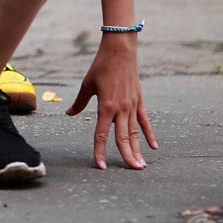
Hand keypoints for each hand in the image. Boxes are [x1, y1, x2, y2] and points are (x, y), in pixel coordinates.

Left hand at [67, 38, 156, 169]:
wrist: (119, 51)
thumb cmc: (101, 66)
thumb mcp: (87, 84)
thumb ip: (79, 102)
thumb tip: (69, 113)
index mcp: (105, 107)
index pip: (101, 134)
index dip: (100, 151)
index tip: (100, 166)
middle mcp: (120, 110)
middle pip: (123, 138)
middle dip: (126, 157)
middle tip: (132, 171)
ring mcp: (132, 106)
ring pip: (135, 133)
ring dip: (138, 150)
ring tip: (141, 166)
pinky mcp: (139, 102)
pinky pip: (145, 122)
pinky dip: (149, 134)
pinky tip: (153, 147)